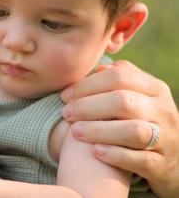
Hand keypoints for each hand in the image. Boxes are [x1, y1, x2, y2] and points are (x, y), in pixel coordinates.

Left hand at [61, 60, 178, 197]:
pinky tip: (95, 152)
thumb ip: (115, 81)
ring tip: (75, 132)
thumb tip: (95, 68)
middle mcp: (164, 110)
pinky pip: (140, 160)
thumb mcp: (135, 96)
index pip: (120, 76)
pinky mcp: (163, 165)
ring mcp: (167, 138)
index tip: (65, 95)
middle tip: (66, 113)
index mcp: (154, 88)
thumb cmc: (138, 120)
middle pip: (124, 101)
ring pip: (134, 131)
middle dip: (89, 106)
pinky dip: (116, 155)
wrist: (169, 160)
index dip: (88, 84)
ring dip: (99, 130)